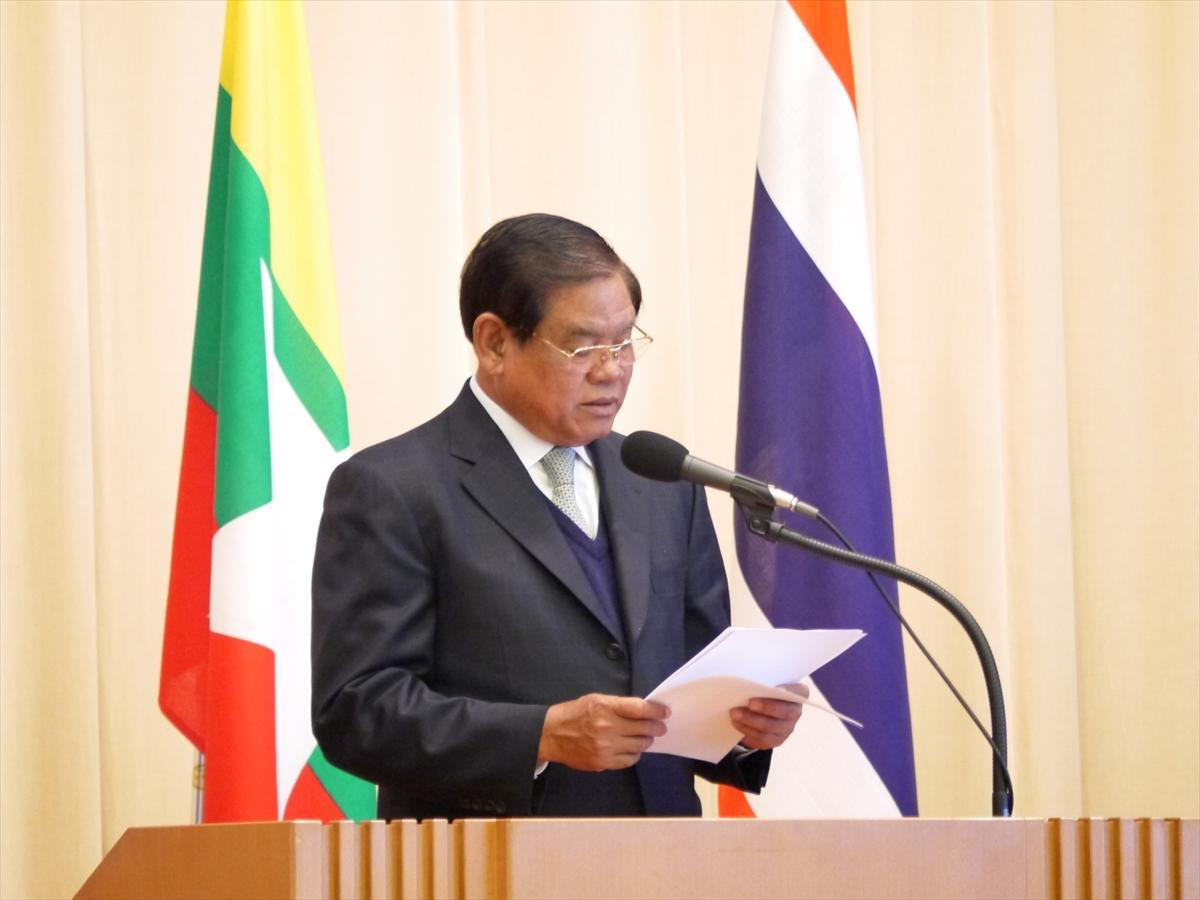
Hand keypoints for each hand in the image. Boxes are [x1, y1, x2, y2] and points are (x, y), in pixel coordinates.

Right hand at [538, 694, 669, 771]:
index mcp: (605, 707)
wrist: (551, 735)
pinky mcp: (603, 762)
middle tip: (660, 727)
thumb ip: (619, 705)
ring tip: (644, 737)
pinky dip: (634, 754)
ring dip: (645, 741)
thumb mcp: (596, 700)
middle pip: (643, 728)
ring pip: (639, 746)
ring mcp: (605, 747)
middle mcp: (607, 727)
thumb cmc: (575, 713)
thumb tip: (644, 711)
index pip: (640, 709)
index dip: (656, 711)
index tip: (665, 712)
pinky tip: (631, 748)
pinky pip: (629, 760)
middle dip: (656, 727)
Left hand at [730, 682, 808, 750]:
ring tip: (734, 714)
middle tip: (749, 703)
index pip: (799, 692)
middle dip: (765, 707)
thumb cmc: (764, 690)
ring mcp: (787, 728)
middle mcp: (796, 712)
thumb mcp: (766, 682)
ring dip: (751, 721)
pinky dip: (747, 731)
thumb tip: (747, 681)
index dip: (790, 691)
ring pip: (770, 728)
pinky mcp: (776, 740)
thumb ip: (763, 680)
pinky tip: (736, 724)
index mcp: (798, 694)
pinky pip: (762, 739)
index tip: (776, 688)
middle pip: (784, 712)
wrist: (763, 710)